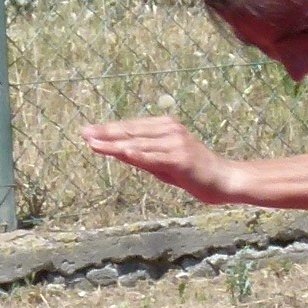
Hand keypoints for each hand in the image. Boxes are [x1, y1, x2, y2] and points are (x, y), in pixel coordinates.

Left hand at [80, 117, 244, 203]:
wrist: (223, 180)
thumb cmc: (193, 174)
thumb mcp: (163, 164)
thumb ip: (142, 156)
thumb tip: (117, 151)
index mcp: (166, 127)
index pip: (132, 127)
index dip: (109, 129)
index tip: (89, 132)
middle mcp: (170, 130)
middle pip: (131, 131)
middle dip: (106, 133)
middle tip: (84, 133)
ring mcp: (175, 142)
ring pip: (138, 143)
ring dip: (114, 144)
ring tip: (94, 143)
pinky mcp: (180, 157)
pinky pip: (153, 156)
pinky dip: (136, 154)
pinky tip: (121, 152)